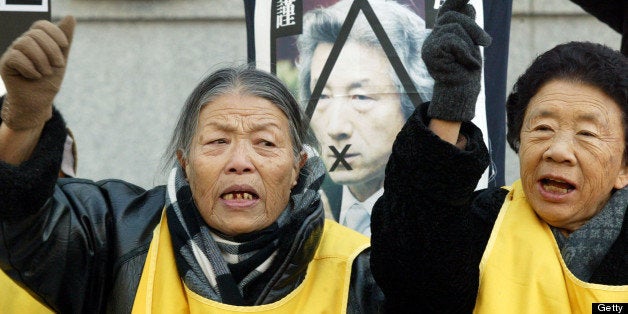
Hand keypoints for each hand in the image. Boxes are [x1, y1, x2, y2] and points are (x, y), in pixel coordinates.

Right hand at [0, 16, 74, 129]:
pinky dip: (31, 68)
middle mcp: (22, 44)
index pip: (41, 25)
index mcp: (35, 41)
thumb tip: (71, 16)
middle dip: (52, 50)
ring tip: (46, 73)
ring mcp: (12, 53)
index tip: (65, 45)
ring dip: (41, 60)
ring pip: (25, 43)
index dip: (54, 32)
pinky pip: (16, 57)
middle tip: (58, 65)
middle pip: (35, 34)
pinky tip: (35, 77)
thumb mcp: (61, 59)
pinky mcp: (5, 64)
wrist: (39, 102)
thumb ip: (65, 40)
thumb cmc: (48, 81)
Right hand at [422, 0, 490, 121]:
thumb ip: (468, 27)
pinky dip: (464, 52)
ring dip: (469, 44)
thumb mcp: (471, 44)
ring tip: (471, 61)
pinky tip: (467, 64)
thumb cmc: (467, 72)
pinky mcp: (430, 52)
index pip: (447, 10)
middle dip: (473, 27)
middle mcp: (433, 37)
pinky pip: (453, 40)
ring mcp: (429, 44)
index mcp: (441, 34)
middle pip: (452, 16)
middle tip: (487, 42)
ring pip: (454, 27)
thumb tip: (469, 5)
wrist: (461, 92)